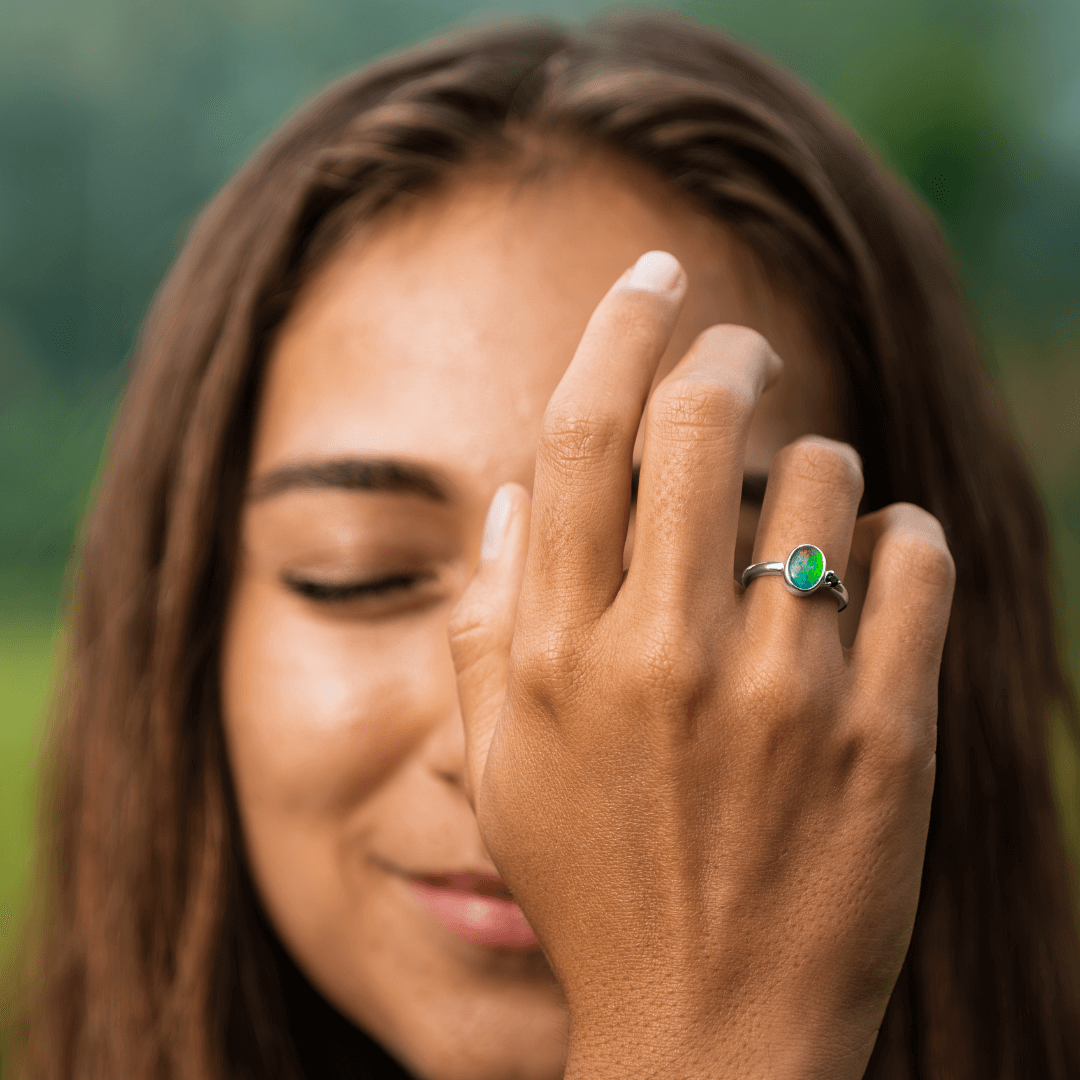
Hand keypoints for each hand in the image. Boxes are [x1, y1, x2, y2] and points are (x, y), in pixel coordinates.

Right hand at [448, 251, 954, 1078]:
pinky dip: (904, 537)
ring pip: (824, 481)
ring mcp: (779, 697)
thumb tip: (517, 495)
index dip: (618, 325)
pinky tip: (878, 565)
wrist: (708, 1037)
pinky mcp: (886, 740)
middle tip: (743, 349)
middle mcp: (660, 656)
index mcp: (556, 653)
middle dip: (730, 354)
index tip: (653, 275)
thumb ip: (484, 622)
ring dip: (818, 466)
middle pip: (702, 421)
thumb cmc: (590, 889)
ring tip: (805, 510)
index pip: (583, 433)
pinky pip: (914, 562)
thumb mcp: (502, 766)